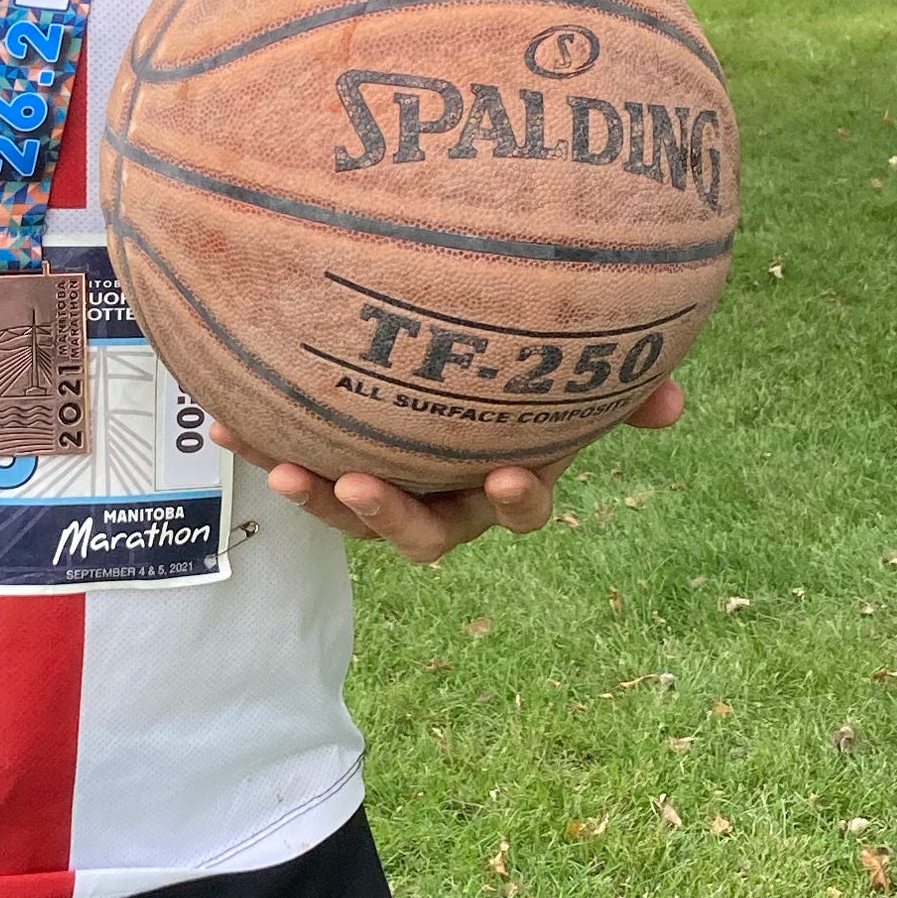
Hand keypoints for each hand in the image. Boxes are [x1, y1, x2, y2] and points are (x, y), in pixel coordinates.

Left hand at [219, 373, 686, 566]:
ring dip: (318, 496)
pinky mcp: (332, 468)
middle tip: (359, 482)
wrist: (432, 365)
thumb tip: (676, 401)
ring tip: (290, 468)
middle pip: (423, 532)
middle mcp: (446, 501)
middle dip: (390, 514)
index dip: (516, 498)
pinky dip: (262, 446)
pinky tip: (220, 417)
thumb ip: (620, 388)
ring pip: (352, 513)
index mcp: (505, 483)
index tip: (506, 473)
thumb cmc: (518, 375)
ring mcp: (386, 493)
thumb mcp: (564, 379)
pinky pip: (296, 463)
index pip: (522, 506)